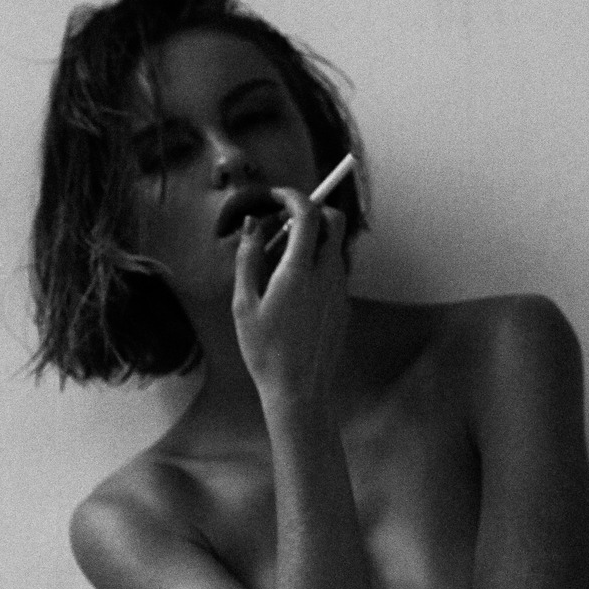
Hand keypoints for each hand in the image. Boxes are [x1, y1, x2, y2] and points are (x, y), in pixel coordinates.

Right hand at [232, 189, 347, 401]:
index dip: (293, 196)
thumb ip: (247, 258)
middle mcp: (328, 275)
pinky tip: (294, 289)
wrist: (299, 391)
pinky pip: (335, 271)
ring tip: (280, 264)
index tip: (277, 197)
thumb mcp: (244, 304)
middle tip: (282, 226)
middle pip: (333, 222)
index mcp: (300, 271)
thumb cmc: (266, 351)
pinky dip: (318, 264)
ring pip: (335, 247)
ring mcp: (341, 291)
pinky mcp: (344, 306)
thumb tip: (252, 225)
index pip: (308, 213)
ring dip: (312, 241)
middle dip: (311, 212)